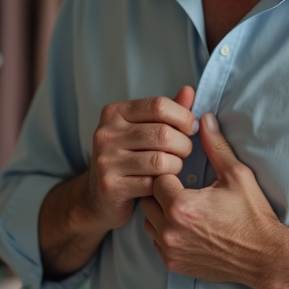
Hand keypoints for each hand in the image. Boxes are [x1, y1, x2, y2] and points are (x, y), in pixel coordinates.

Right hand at [83, 86, 197, 231]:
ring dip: (176, 166)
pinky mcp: (110, 186)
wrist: (97, 197)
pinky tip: (162, 184)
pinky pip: (152, 183)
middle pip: (163, 133)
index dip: (183, 116)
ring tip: (174, 167)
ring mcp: (106, 160)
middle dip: (184, 145)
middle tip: (184, 152)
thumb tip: (189, 91)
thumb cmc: (127, 159)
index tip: (191, 128)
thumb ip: (165, 113)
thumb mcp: (143, 130)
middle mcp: (106, 133)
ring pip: (161, 160)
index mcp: (115, 113)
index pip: (159, 105)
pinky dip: (164, 185)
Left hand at [140, 112, 287, 288]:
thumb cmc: (252, 215)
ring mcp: (170, 250)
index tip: (185, 173)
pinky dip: (165, 231)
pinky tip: (186, 225)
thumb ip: (215, 146)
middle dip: (162, 190)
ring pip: (148, 221)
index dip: (171, 172)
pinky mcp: (173, 264)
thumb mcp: (237, 175)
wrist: (264, 257)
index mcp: (181, 206)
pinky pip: (155, 241)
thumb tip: (205, 118)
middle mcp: (170, 231)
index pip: (158, 177)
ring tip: (184, 206)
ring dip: (161, 211)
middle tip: (184, 188)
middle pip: (148, 199)